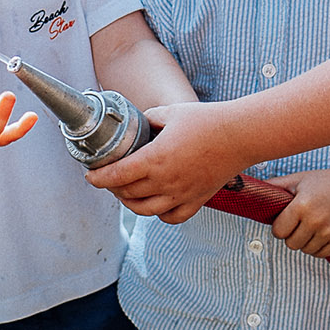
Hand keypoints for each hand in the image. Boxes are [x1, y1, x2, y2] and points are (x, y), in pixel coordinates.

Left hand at [88, 101, 238, 220]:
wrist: (240, 135)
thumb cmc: (207, 121)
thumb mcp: (169, 113)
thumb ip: (148, 119)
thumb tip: (137, 124)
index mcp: (155, 159)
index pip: (116, 175)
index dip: (98, 178)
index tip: (90, 176)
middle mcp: (166, 181)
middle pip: (126, 193)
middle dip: (111, 187)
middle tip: (108, 178)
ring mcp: (182, 194)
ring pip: (145, 210)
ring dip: (130, 203)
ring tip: (126, 192)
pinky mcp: (197, 200)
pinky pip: (172, 217)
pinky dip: (159, 214)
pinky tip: (156, 203)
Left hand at [268, 168, 329, 256]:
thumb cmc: (323, 182)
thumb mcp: (297, 180)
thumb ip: (275, 186)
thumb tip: (252, 189)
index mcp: (301, 206)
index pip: (278, 232)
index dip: (279, 228)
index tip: (285, 222)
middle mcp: (316, 221)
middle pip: (291, 244)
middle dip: (291, 236)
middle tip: (298, 225)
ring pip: (306, 250)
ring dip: (305, 242)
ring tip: (310, 228)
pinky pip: (321, 254)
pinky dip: (318, 247)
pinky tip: (320, 234)